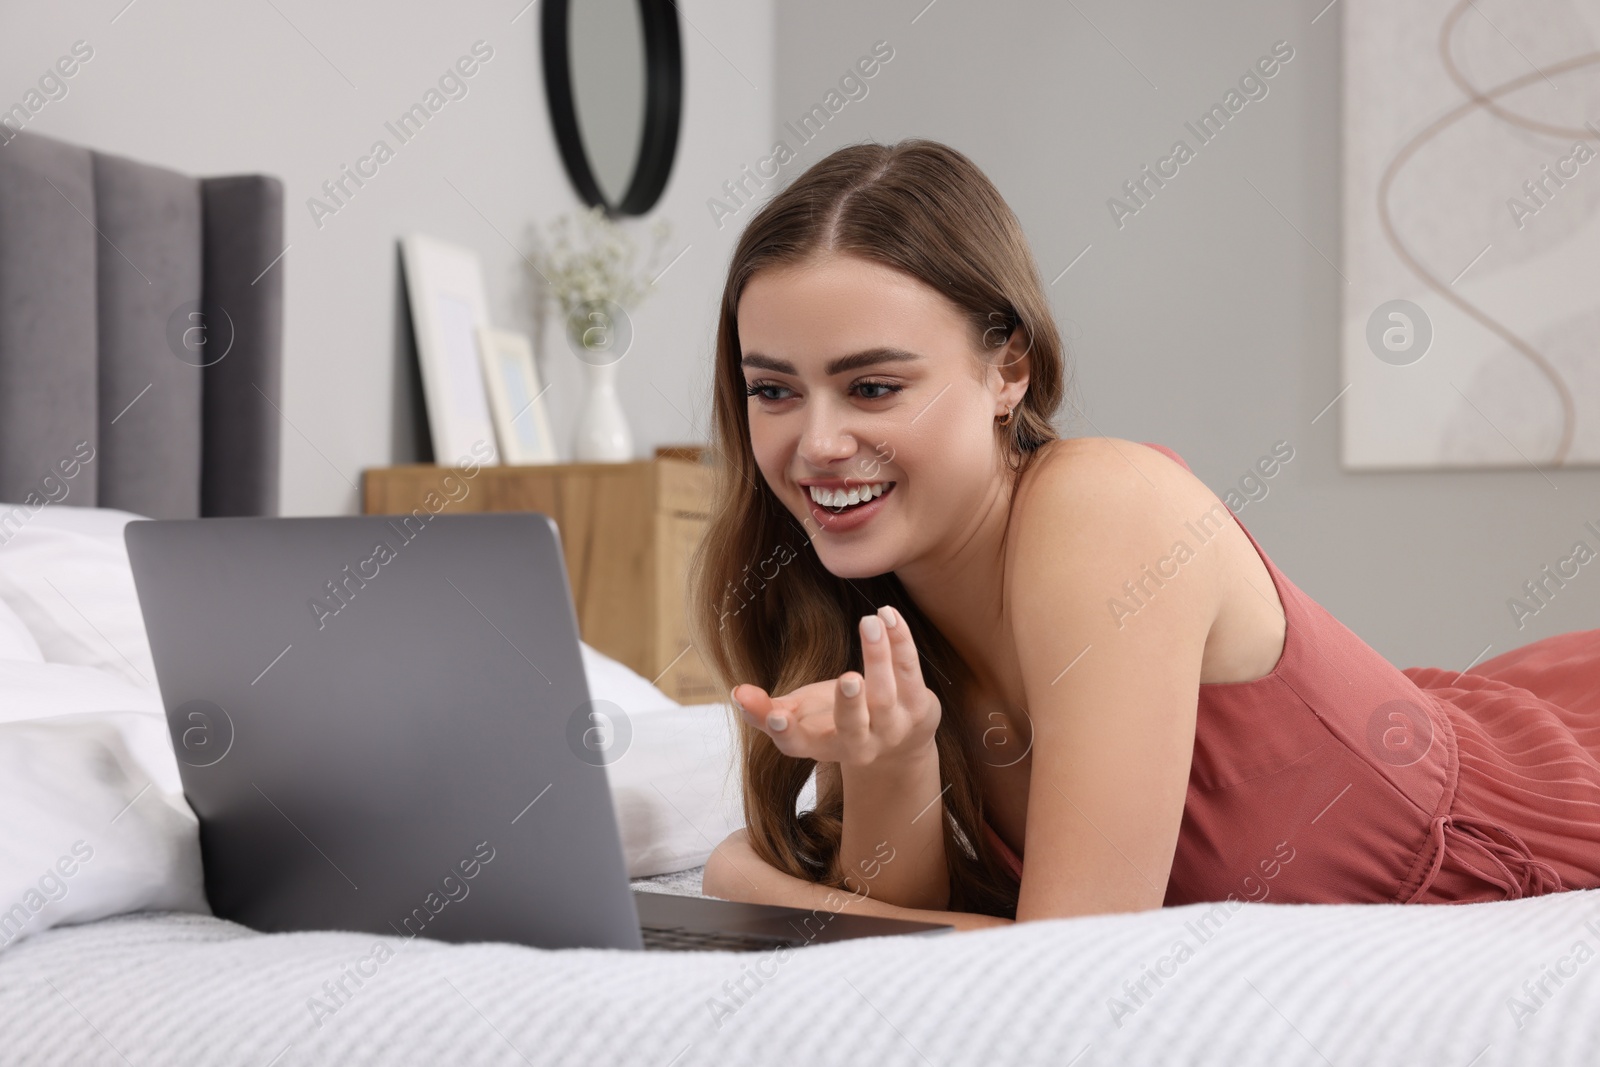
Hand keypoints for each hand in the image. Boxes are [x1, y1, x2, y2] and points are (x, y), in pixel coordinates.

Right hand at [731, 605, 940, 769]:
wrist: (901, 744)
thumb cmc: (838, 722)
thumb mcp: (800, 717)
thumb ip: (765, 710)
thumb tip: (737, 692)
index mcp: (820, 746)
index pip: (797, 745)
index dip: (785, 733)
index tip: (776, 716)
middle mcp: (859, 745)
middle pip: (854, 728)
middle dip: (850, 705)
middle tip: (849, 678)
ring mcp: (892, 730)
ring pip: (886, 696)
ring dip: (878, 656)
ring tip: (869, 621)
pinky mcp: (919, 710)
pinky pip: (910, 673)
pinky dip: (900, 643)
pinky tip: (888, 616)